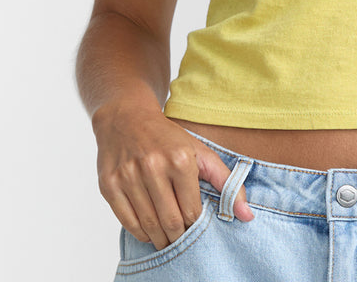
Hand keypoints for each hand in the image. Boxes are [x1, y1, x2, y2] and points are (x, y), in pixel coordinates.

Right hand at [93, 106, 253, 250]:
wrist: (127, 118)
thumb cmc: (168, 138)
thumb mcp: (201, 152)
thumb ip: (227, 182)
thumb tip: (247, 215)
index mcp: (180, 159)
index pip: (192, 211)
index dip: (196, 225)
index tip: (196, 225)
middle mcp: (153, 166)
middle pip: (170, 222)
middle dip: (179, 236)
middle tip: (182, 238)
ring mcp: (128, 176)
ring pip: (148, 225)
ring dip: (160, 238)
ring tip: (167, 237)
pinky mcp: (109, 185)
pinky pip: (127, 222)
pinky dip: (140, 232)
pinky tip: (149, 229)